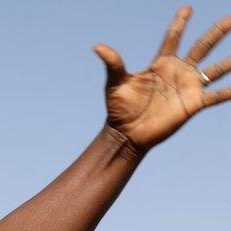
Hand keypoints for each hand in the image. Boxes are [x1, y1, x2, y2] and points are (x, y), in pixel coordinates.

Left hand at [95, 7, 230, 149]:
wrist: (126, 134)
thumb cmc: (119, 108)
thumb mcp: (114, 84)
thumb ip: (113, 64)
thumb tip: (97, 47)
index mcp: (161, 64)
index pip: (173, 37)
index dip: (180, 22)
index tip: (187, 7)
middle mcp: (178, 72)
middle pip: (202, 46)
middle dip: (217, 32)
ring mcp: (188, 87)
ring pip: (215, 69)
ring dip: (230, 61)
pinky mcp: (193, 104)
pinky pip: (215, 96)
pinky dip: (228, 92)